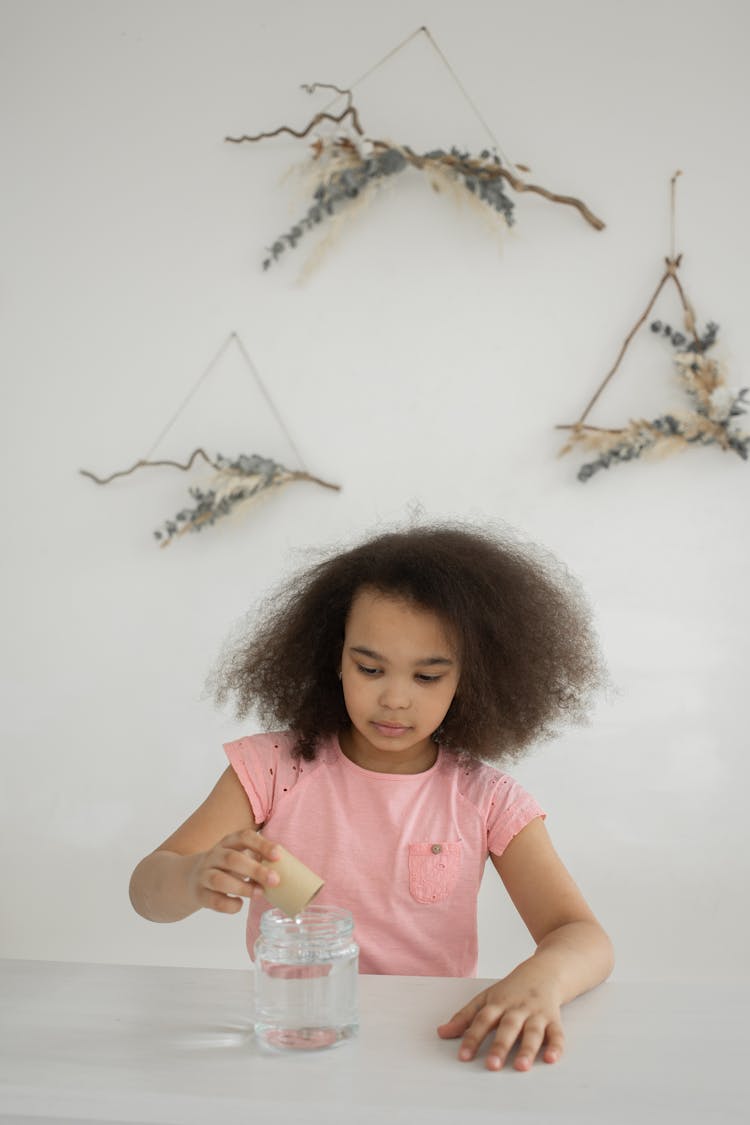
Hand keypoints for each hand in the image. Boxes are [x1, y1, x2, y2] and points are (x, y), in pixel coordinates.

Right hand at [187, 828, 280, 914]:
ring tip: (259, 894)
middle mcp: (214, 856)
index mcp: (228, 842)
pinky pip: (213, 900)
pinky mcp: (199, 894)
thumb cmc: (224, 867)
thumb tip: (286, 871)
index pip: (244, 837)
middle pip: (232, 859)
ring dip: (242, 887)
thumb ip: (256, 860)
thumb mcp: (237, 856)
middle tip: (275, 880)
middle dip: (255, 870)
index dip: (261, 845)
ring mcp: (204, 874)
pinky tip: (239, 905)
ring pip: (219, 879)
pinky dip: (228, 904)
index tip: (278, 856)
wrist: (188, 878)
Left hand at [437, 962, 564, 1071]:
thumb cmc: (511, 989)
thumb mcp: (486, 997)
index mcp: (498, 1003)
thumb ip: (465, 1017)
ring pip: (532, 1032)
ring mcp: (536, 1013)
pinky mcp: (554, 1018)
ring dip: (527, 1049)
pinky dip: (556, 1046)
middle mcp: (517, 1008)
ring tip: (521, 1067)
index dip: (472, 1037)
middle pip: (508, 1027)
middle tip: (492, 1066)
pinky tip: (551, 1059)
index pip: (482, 1020)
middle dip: (500, 1046)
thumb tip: (441, 1033)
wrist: (545, 970)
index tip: (463, 1057)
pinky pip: (557, 1033)